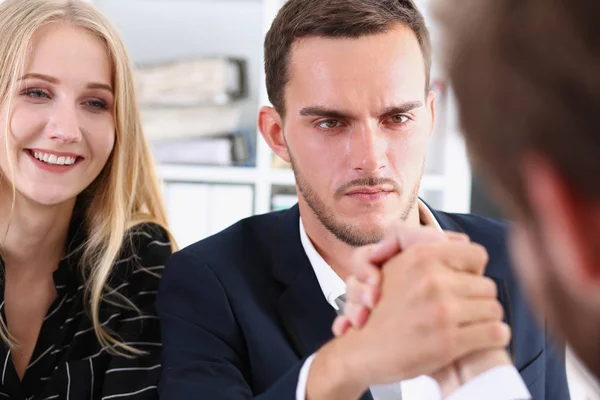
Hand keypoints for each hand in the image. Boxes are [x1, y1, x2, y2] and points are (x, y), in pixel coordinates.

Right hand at [341, 240, 506, 386]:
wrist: (362, 351)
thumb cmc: (383, 311)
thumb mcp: (395, 268)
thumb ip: (425, 251)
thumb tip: (462, 240)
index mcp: (421, 257)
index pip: (477, 254)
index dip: (473, 271)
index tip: (464, 283)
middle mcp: (432, 280)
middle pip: (488, 285)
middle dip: (479, 299)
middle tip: (465, 310)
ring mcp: (441, 310)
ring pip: (494, 309)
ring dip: (486, 320)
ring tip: (472, 325)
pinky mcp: (448, 341)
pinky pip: (496, 333)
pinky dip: (495, 337)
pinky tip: (482, 339)